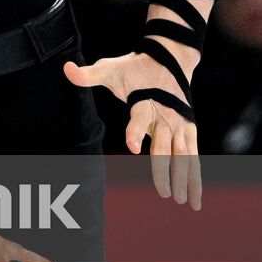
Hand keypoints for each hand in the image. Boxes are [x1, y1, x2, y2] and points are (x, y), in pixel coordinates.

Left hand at [64, 51, 201, 208]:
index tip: (131, 147)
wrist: (170, 59)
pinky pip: (193, 158)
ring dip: (183, 179)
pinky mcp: (189, 131)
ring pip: (184, 156)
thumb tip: (65, 67)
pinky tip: (194, 200)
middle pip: (164, 146)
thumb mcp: (110, 68)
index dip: (134, 132)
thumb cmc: (135, 68)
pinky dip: (195, 178)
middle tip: (164, 193)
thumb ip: (88, 74)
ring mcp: (180, 125)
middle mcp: (165, 116)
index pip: (138, 119)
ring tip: (181, 202)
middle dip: (164, 169)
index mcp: (144, 103)